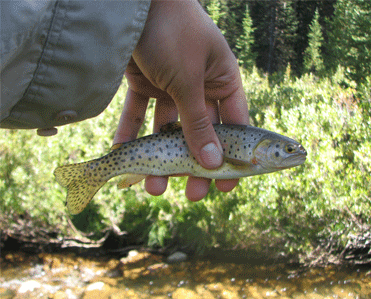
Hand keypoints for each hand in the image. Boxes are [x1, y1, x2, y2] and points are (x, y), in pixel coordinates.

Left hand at [113, 0, 248, 200]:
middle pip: (201, 135)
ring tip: (153, 186)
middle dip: (195, 165)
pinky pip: (138, 114)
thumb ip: (198, 123)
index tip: (226, 185)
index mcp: (222, 81)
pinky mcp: (145, 83)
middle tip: (192, 195)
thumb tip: (212, 163)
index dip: (232, 157)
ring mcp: (171, 86)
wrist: (132, 1)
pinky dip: (130, 134)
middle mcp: (199, 86)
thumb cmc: (172, 32)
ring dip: (161, 158)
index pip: (235, 126)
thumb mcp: (188, 81)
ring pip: (168, 130)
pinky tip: (122, 155)